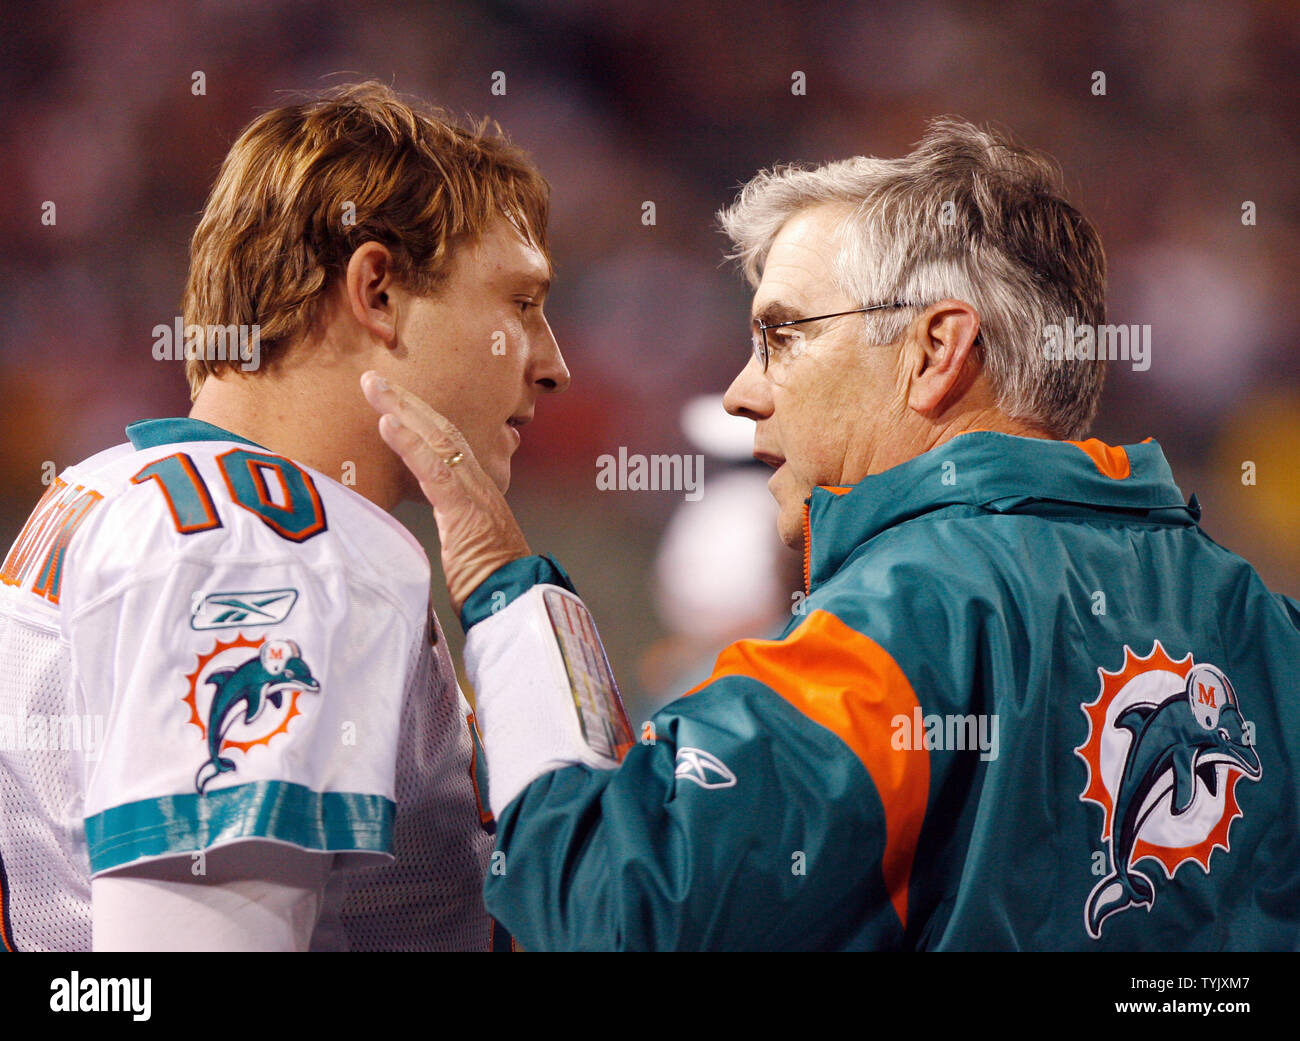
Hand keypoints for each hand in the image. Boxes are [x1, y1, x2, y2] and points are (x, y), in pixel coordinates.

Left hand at [361, 371, 530, 612]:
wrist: (516, 605)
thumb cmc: (491, 584)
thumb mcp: (468, 546)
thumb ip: (456, 525)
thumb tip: (443, 523)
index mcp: (477, 491)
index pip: (447, 443)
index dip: (420, 418)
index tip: (390, 401)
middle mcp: (479, 483)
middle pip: (442, 428)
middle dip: (406, 400)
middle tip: (372, 378)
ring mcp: (475, 494)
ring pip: (438, 438)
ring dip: (402, 408)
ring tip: (373, 386)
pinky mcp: (466, 510)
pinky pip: (435, 469)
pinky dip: (409, 443)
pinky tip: (387, 422)